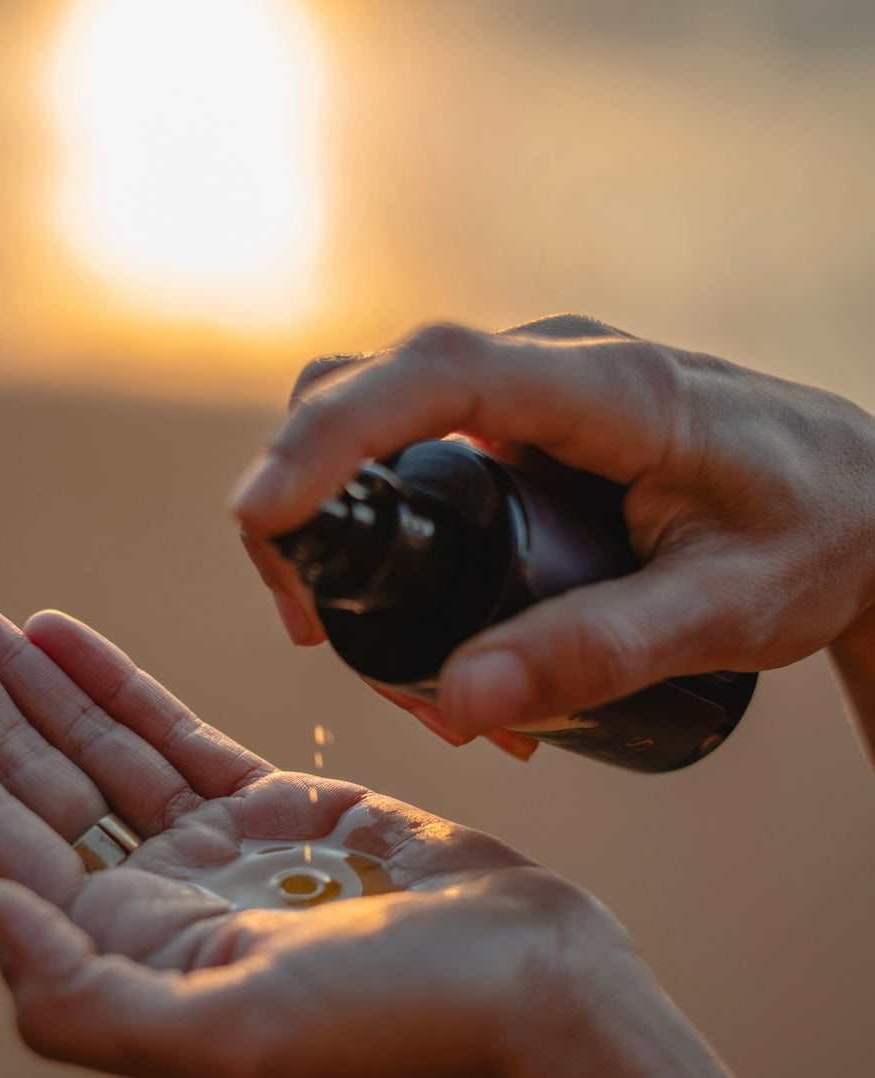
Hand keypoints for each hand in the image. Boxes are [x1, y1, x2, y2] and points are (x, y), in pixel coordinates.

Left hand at [0, 564, 631, 1077]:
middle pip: (15, 769)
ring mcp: (206, 851)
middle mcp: (146, 901)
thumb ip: (82, 998)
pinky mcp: (271, 810)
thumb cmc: (397, 1033)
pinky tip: (51, 631)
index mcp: (119, 954)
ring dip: (9, 665)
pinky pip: (165, 731)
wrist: (533, 1003)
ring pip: (82, 739)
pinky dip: (107, 679)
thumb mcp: (228, 1041)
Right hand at [232, 315, 874, 736]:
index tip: (263, 515)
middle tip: (328, 645)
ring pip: (386, 442)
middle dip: (314, 517)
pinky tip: (445, 651)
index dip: (331, 434)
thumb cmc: (816, 540)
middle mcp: (553, 374)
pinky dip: (398, 549)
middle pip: (371, 400)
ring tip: (416, 686)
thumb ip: (599, 654)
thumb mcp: (723, 613)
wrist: (871, 506)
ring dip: (356, 550)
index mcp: (606, 390)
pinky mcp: (530, 436)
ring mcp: (535, 401)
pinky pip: (426, 466)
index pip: (437, 375)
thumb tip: (458, 702)